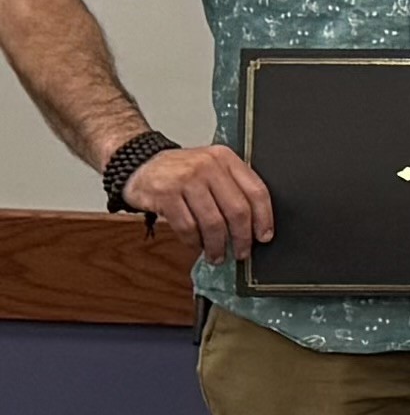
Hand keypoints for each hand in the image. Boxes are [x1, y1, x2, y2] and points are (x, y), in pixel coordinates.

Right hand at [121, 141, 269, 256]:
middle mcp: (209, 166)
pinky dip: (194, 241)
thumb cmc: (180, 171)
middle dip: (242, 237)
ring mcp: (186, 180)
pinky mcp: (166, 194)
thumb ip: (231, 186)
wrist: (139, 164)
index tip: (264, 236)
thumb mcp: (211, 167)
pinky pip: (187, 227)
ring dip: (217, 245)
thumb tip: (253, 223)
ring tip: (217, 255)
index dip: (264, 218)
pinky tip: (196, 245)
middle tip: (242, 252)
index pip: (256, 190)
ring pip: (213, 222)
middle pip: (237, 210)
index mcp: (226, 159)